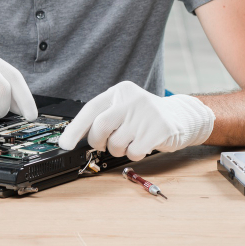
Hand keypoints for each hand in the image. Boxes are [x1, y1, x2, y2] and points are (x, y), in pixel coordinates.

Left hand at [58, 81, 214, 160]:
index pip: (91, 109)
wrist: (180, 116)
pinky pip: (133, 152)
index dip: (75, 128)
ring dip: (118, 150)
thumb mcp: (124, 108)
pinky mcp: (159, 129)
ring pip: (116, 143)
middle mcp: (131, 99)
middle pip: (100, 127)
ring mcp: (146, 113)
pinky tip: (142, 145)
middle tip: (105, 144)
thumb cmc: (145, 116)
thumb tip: (78, 138)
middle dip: (98, 142)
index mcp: (119, 91)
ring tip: (130, 141)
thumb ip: (105, 117)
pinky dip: (134, 154)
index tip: (64, 144)